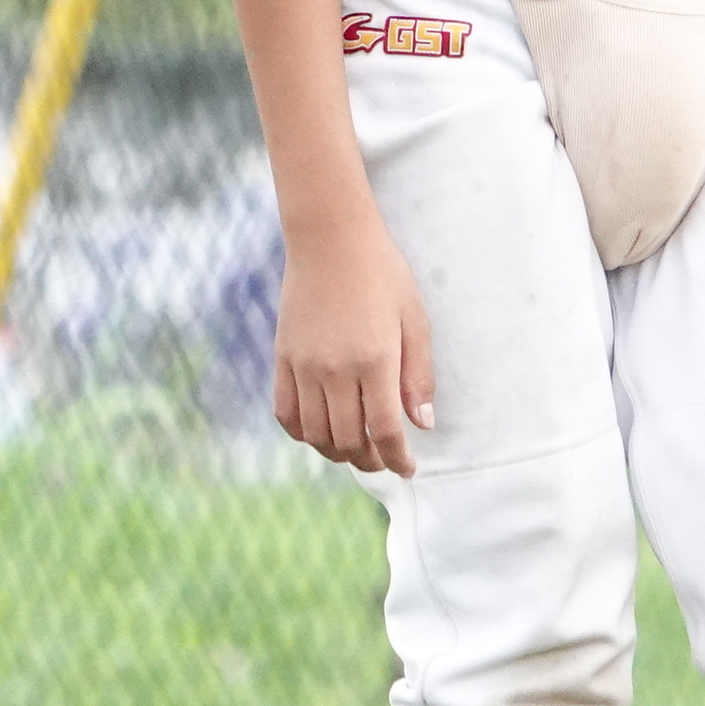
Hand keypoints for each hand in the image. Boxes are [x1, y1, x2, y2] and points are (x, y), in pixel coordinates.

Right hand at [273, 213, 435, 475]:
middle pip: (349, 440)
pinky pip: (286, 412)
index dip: (398, 459)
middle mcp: (335, 369)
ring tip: (355, 450)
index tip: (408, 468)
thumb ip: (418, 375)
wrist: (329, 237)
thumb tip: (422, 424)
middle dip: (370, 461)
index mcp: (374, 360)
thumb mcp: (414, 319)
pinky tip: (320, 431)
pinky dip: (302, 433)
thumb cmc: (381, 272)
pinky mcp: (283, 357)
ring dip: (337, 452)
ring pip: (316, 434)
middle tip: (384, 460)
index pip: (385, 431)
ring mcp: (304, 365)